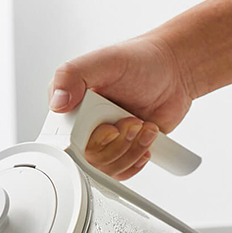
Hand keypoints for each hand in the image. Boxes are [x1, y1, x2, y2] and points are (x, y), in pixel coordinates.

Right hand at [49, 35, 191, 179]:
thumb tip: (57, 103)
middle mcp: (84, 127)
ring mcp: (104, 142)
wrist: (174, 71)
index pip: (67, 142)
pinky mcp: (121, 152)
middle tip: (132, 121)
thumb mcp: (105, 60)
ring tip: (142, 125)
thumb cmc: (142, 60)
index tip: (110, 129)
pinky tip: (145, 138)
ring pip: (108, 169)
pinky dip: (137, 159)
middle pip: (90, 160)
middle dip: (118, 144)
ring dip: (132, 149)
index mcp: (72, 108)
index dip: (91, 142)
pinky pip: (121, 172)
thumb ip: (73, 75)